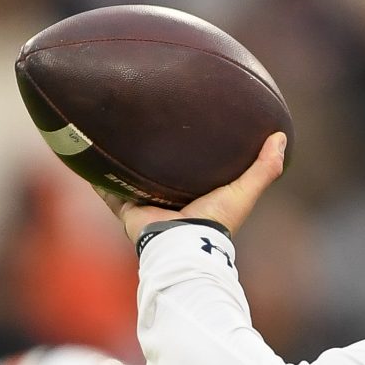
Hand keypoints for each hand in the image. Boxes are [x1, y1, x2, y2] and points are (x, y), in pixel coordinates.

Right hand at [97, 133, 287, 244]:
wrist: (182, 245)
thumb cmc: (215, 221)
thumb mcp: (244, 191)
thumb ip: (264, 168)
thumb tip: (281, 137)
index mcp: (197, 195)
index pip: (193, 169)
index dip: (192, 151)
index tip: (189, 125)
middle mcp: (170, 199)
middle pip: (159, 171)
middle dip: (153, 151)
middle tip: (147, 119)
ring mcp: (146, 204)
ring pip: (130, 177)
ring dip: (121, 159)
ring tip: (112, 128)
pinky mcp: (125, 208)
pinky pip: (105, 188)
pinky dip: (94, 174)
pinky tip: (82, 153)